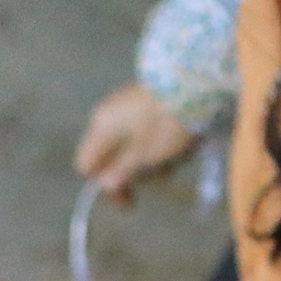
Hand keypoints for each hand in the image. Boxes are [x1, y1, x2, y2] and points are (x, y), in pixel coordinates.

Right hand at [74, 82, 201, 204]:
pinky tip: (179, 142)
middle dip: (135, 172)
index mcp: (101, 127)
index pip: (85, 165)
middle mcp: (107, 116)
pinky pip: (145, 132)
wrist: (194, 81)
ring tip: (176, 156)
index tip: (128, 198)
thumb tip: (105, 186)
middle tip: (161, 174)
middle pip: (111, 157)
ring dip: (152, 158)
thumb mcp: (143, 154)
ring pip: (131, 146)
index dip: (103, 185)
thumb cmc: (165, 122)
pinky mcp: (146, 102)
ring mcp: (126, 107)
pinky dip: (160, 143)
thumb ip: (121, 172)